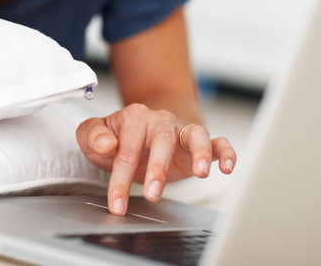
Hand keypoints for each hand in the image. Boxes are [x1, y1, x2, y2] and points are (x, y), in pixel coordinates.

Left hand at [76, 103, 236, 214]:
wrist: (136, 133)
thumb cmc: (115, 137)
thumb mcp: (92, 134)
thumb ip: (92, 135)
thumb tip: (107, 144)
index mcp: (134, 117)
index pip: (127, 148)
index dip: (121, 178)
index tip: (118, 204)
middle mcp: (160, 121)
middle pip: (162, 140)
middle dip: (158, 168)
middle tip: (153, 195)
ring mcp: (180, 131)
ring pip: (195, 135)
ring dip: (200, 153)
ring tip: (201, 173)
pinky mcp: (197, 145)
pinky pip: (217, 142)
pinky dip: (226, 152)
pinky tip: (227, 167)